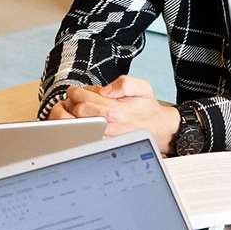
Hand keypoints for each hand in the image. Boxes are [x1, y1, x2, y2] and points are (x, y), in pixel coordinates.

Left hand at [49, 76, 179, 153]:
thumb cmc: (147, 108)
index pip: (84, 100)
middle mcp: (110, 124)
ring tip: (77, 111)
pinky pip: (84, 138)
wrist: (157, 128)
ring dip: (73, 117)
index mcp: (116, 109)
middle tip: (74, 100)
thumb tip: (104, 91)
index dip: (76, 92)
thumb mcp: (143, 87)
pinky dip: (78, 130)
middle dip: (72, 103)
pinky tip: (82, 123)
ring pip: (79, 127)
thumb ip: (125, 84)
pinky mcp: (104, 145)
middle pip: (78, 113)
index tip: (75, 90)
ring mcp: (106, 137)